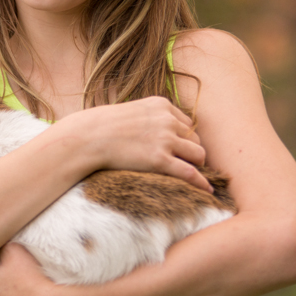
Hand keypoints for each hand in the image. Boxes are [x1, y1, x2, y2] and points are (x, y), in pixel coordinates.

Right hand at [58, 96, 211, 192]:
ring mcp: (165, 140)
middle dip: (191, 152)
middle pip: (196, 139)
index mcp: (161, 105)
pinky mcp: (160, 160)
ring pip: (198, 154)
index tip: (179, 150)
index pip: (187, 123)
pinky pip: (190, 173)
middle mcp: (167, 120)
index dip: (184, 138)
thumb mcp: (131, 111)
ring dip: (196, 165)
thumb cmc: (103, 126)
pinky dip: (201, 183)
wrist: (88, 137)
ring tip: (191, 176)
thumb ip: (149, 117)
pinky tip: (206, 191)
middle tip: (183, 165)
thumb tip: (157, 131)